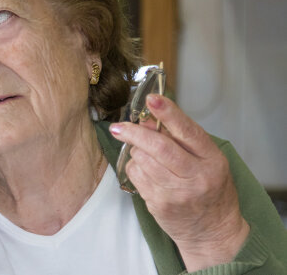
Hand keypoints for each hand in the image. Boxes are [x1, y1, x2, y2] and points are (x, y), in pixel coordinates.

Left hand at [109, 94, 249, 271]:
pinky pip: (136, 176)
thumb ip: (182, 140)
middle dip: (135, 132)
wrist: (212, 232)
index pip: (188, 131)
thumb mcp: (208, 161)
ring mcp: (177, 192)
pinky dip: (134, 167)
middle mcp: (196, 176)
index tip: (152, 99)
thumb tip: (149, 120)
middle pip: (159, 146)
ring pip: (143, 160)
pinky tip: (144, 170)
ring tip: (141, 152)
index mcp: (212, 160)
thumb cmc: (210, 191)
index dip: (169, 113)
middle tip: (119, 127)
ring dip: (135, 150)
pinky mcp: (159, 204)